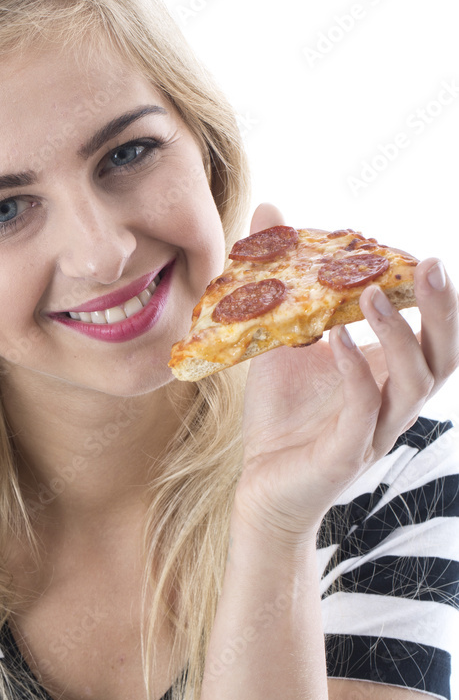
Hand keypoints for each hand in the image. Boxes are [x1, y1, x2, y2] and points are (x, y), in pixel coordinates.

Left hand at [233, 204, 458, 543]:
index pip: (433, 336)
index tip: (421, 258)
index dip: (436, 301)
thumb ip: (281, 283)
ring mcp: (375, 431)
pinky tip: (339, 342)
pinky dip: (356, 372)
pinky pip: (363, 411)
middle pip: (443, 357)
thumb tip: (270, 212)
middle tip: (429, 266)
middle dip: (442, 311)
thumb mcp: (280, 339)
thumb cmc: (280, 416)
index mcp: (389, 377)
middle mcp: (393, 403)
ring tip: (370, 294)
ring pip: (412, 383)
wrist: (260, 488)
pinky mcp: (346, 455)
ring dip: (398, 335)